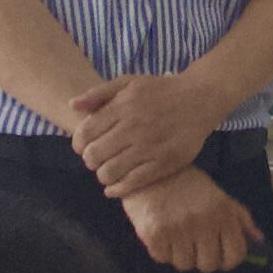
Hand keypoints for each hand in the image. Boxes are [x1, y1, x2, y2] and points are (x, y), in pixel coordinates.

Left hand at [71, 66, 228, 196]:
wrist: (201, 97)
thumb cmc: (161, 90)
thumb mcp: (130, 82)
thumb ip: (99, 93)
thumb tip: (71, 105)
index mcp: (123, 106)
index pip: (85, 134)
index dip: (79, 145)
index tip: (85, 147)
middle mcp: (135, 127)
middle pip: (94, 156)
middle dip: (91, 160)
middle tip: (99, 159)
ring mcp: (151, 146)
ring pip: (110, 172)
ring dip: (103, 175)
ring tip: (109, 170)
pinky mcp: (166, 162)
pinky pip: (133, 184)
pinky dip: (117, 189)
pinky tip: (115, 187)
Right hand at [120, 163, 257, 272]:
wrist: (151, 171)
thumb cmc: (189, 185)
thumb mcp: (220, 196)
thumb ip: (241, 219)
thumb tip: (259, 241)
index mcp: (223, 213)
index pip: (235, 255)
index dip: (229, 260)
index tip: (221, 255)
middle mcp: (202, 223)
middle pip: (208, 265)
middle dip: (203, 259)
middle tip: (195, 245)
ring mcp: (178, 230)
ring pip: (185, 265)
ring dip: (181, 255)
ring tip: (177, 235)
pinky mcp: (154, 235)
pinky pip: (163, 259)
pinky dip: (162, 251)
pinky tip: (162, 233)